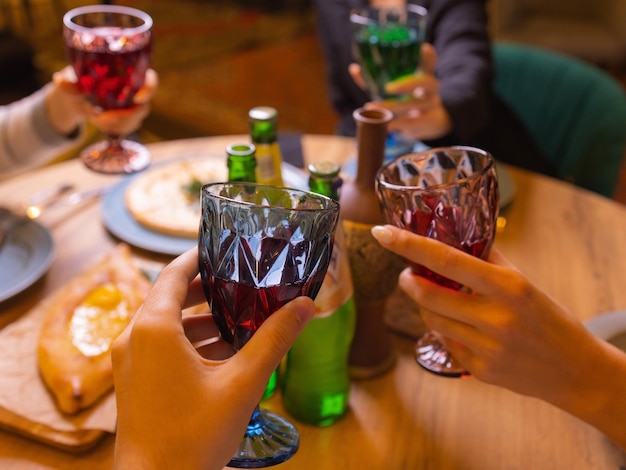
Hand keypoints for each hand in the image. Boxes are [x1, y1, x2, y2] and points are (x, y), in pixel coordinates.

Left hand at [48, 66, 157, 136]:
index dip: (149, 89)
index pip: (150, 80)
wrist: (76, 96)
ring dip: (118, 125)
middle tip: (101, 118)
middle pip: (143, 107)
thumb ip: (70, 83)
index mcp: (128, 74)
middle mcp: (135, 91)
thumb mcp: (74, 82)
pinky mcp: (128, 120)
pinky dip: (116, 130)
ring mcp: (133, 107)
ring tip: (97, 120)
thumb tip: (59, 80)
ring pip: (136, 120)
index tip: (137, 99)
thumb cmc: (78, 82)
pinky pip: (129, 128)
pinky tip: (103, 126)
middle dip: (124, 117)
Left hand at [111, 247, 315, 469]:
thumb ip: (275, 339)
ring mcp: (129, 361)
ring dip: (199, 320)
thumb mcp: (243, 382)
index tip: (223, 247)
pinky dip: (188, 342)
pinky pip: (159, 346)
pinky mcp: (133, 381)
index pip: (173, 272)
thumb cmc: (195, 434)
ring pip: (165, 324)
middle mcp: (133, 337)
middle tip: (240, 282)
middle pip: (169, 296)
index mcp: (154, 328)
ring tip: (238, 320)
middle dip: (205, 289)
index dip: (198, 256)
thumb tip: (306, 306)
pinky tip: (222, 354)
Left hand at [349, 43, 451, 140]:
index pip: (429, 62)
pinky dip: (397, 124)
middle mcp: (430, 89)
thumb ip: (373, 80)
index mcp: (423, 75)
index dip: (428, 55)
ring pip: (415, 105)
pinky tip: (385, 125)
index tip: (423, 48)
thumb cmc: (405, 100)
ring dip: (392, 106)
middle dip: (407, 84)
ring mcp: (430, 106)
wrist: (426, 123)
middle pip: (426, 82)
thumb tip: (354, 68)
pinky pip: (412, 122)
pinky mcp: (427, 122)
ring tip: (371, 107)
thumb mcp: (391, 90)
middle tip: (388, 89)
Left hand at [370, 225, 616, 400]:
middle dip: (409, 281)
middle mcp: (495, 317)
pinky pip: (445, 342)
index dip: (409, 245)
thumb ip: (487, 260)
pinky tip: (460, 326)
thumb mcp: (524, 282)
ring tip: (438, 299)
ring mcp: (486, 347)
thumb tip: (453, 235)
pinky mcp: (479, 369)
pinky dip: (444, 329)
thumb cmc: (548, 318)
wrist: (574, 370)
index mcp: (507, 286)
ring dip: (425, 305)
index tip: (382, 233)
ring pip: (431, 319)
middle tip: (408, 274)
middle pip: (428, 294)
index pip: (446, 260)